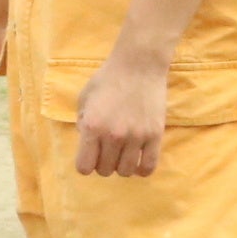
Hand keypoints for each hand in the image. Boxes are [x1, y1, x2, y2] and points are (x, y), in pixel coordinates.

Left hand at [74, 51, 167, 177]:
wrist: (138, 65)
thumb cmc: (107, 79)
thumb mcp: (84, 98)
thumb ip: (81, 123)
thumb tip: (86, 142)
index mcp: (92, 127)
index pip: (84, 167)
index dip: (85, 164)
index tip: (90, 156)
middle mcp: (113, 135)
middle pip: (105, 171)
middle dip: (103, 165)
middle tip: (107, 152)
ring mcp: (136, 137)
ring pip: (126, 171)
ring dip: (122, 167)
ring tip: (123, 155)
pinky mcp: (155, 135)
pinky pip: (148, 167)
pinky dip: (142, 169)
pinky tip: (138, 160)